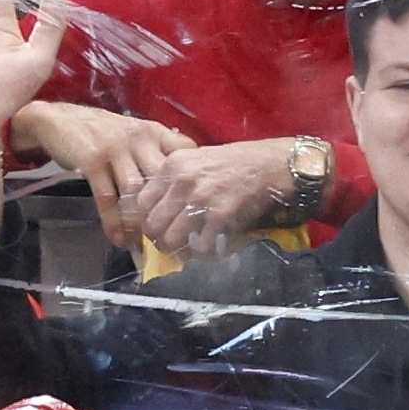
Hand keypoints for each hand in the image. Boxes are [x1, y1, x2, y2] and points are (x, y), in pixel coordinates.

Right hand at [12, 99, 191, 247]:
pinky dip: (114, 223)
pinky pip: (108, 199)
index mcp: (153, 131)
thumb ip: (154, 153)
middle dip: (168, 208)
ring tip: (145, 242)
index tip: (195, 204)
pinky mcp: (93, 162)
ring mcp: (116, 149)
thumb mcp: (133, 134)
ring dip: (141, 220)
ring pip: (137, 191)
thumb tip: (176, 186)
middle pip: (164, 177)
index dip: (192, 177)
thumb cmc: (101, 133)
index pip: (184, 151)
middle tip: (172, 235)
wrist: (59, 120)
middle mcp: (139, 138)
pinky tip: (119, 239)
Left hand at [128, 134, 301, 258]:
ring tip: (186, 247)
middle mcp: (182, 181)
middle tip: (168, 242)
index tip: (156, 226)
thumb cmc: (233, 162)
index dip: (146, 218)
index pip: (141, 201)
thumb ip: (174, 178)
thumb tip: (156, 206)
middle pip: (152, 223)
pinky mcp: (219, 214)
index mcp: (173, 165)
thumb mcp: (196, 159)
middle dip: (158, 238)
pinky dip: (201, 251)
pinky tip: (208, 245)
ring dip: (177, 248)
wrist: (267, 164)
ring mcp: (200, 198)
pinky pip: (199, 244)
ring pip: (171, 237)